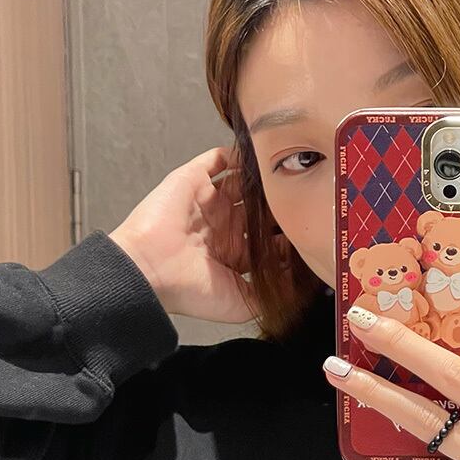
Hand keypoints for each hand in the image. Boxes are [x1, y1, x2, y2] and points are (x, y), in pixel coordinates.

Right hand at [109, 146, 288, 322]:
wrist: (150, 271)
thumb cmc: (190, 291)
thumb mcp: (241, 304)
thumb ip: (271, 293)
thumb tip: (300, 284)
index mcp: (233, 254)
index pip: (269, 239)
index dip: (288, 234)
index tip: (310, 228)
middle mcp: (222, 226)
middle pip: (260, 209)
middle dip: (281, 203)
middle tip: (304, 196)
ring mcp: (208, 202)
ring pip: (243, 183)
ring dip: (262, 179)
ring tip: (285, 173)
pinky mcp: (193, 181)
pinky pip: (218, 160)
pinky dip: (237, 156)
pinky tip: (257, 156)